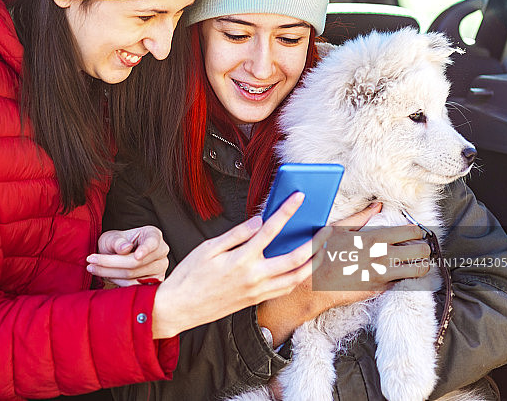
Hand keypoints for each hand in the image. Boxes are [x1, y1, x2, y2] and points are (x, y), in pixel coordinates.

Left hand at [86, 226, 169, 286]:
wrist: (117, 255)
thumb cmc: (116, 243)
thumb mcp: (113, 237)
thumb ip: (118, 241)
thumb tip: (125, 248)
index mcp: (154, 235)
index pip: (152, 243)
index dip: (145, 250)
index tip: (137, 255)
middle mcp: (161, 252)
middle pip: (137, 262)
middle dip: (111, 263)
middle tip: (91, 260)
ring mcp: (159, 269)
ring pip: (133, 276)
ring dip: (111, 273)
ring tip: (93, 267)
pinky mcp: (154, 283)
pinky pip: (134, 287)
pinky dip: (117, 282)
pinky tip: (105, 275)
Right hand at [151, 193, 331, 338]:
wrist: (180, 307)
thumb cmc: (190, 275)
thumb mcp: (208, 248)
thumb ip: (236, 234)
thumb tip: (258, 221)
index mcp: (241, 259)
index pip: (270, 229)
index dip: (286, 211)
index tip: (299, 198)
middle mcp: (254, 276)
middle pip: (294, 259)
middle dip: (314, 243)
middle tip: (326, 230)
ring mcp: (257, 291)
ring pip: (295, 279)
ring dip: (312, 264)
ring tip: (321, 250)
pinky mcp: (255, 300)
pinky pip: (284, 289)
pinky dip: (297, 278)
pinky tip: (301, 268)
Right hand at [256, 202, 431, 344]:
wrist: (310, 286)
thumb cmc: (320, 254)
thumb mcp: (336, 229)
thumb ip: (360, 218)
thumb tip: (378, 205)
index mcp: (373, 238)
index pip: (412, 232)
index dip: (417, 231)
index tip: (415, 232)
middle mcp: (382, 257)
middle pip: (421, 251)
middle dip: (423, 248)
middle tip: (419, 247)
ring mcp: (383, 276)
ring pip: (418, 270)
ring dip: (420, 264)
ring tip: (416, 261)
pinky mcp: (379, 290)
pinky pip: (402, 282)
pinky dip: (403, 277)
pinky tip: (396, 273)